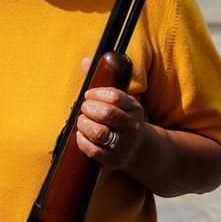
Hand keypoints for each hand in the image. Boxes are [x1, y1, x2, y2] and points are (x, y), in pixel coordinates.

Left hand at [75, 57, 145, 172]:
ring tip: (82, 121)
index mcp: (134, 108)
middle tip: (84, 108)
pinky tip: (81, 135)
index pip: (115, 96)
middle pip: (107, 113)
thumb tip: (85, 61)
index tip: (88, 95)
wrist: (139, 148)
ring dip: (84, 124)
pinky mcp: (114, 160)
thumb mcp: (119, 100)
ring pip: (99, 132)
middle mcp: (132, 126)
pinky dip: (82, 141)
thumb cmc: (122, 118)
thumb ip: (102, 80)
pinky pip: (93, 150)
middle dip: (89, 108)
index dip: (97, 93)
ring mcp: (124, 145)